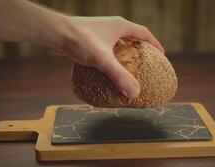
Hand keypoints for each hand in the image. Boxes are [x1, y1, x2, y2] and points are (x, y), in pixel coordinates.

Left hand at [46, 16, 163, 97]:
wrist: (53, 33)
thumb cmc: (78, 40)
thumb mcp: (102, 59)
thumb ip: (119, 76)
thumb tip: (134, 93)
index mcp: (120, 26)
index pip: (144, 33)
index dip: (155, 44)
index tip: (161, 55)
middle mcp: (111, 26)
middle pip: (132, 36)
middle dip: (140, 49)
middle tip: (146, 63)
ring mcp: (99, 32)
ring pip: (117, 42)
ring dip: (125, 53)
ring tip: (129, 68)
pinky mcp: (89, 39)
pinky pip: (105, 48)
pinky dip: (110, 58)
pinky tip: (106, 70)